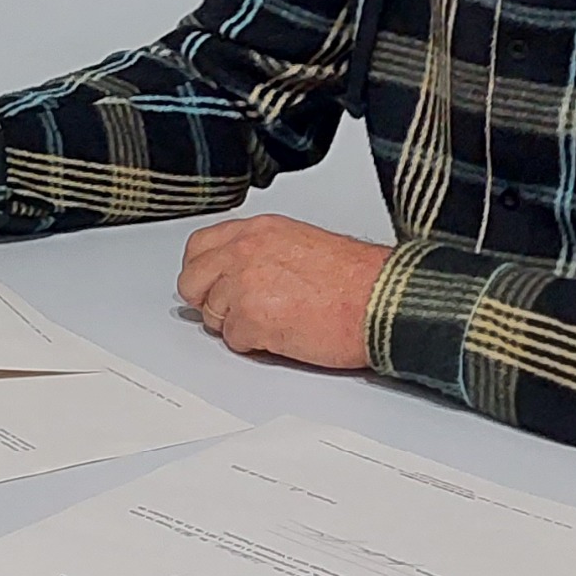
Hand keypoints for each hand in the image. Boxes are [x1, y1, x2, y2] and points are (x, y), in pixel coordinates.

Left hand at [174, 216, 389, 369]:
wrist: (382, 300)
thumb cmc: (356, 279)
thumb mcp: (300, 243)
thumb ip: (260, 253)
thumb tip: (235, 273)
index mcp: (257, 230)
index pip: (199, 248)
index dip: (202, 272)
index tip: (211, 285)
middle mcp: (244, 252)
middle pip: (192, 282)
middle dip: (209, 301)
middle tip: (236, 312)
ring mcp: (243, 286)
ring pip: (212, 314)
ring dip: (237, 325)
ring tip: (275, 321)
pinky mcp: (251, 319)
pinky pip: (234, 340)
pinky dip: (255, 344)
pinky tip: (284, 334)